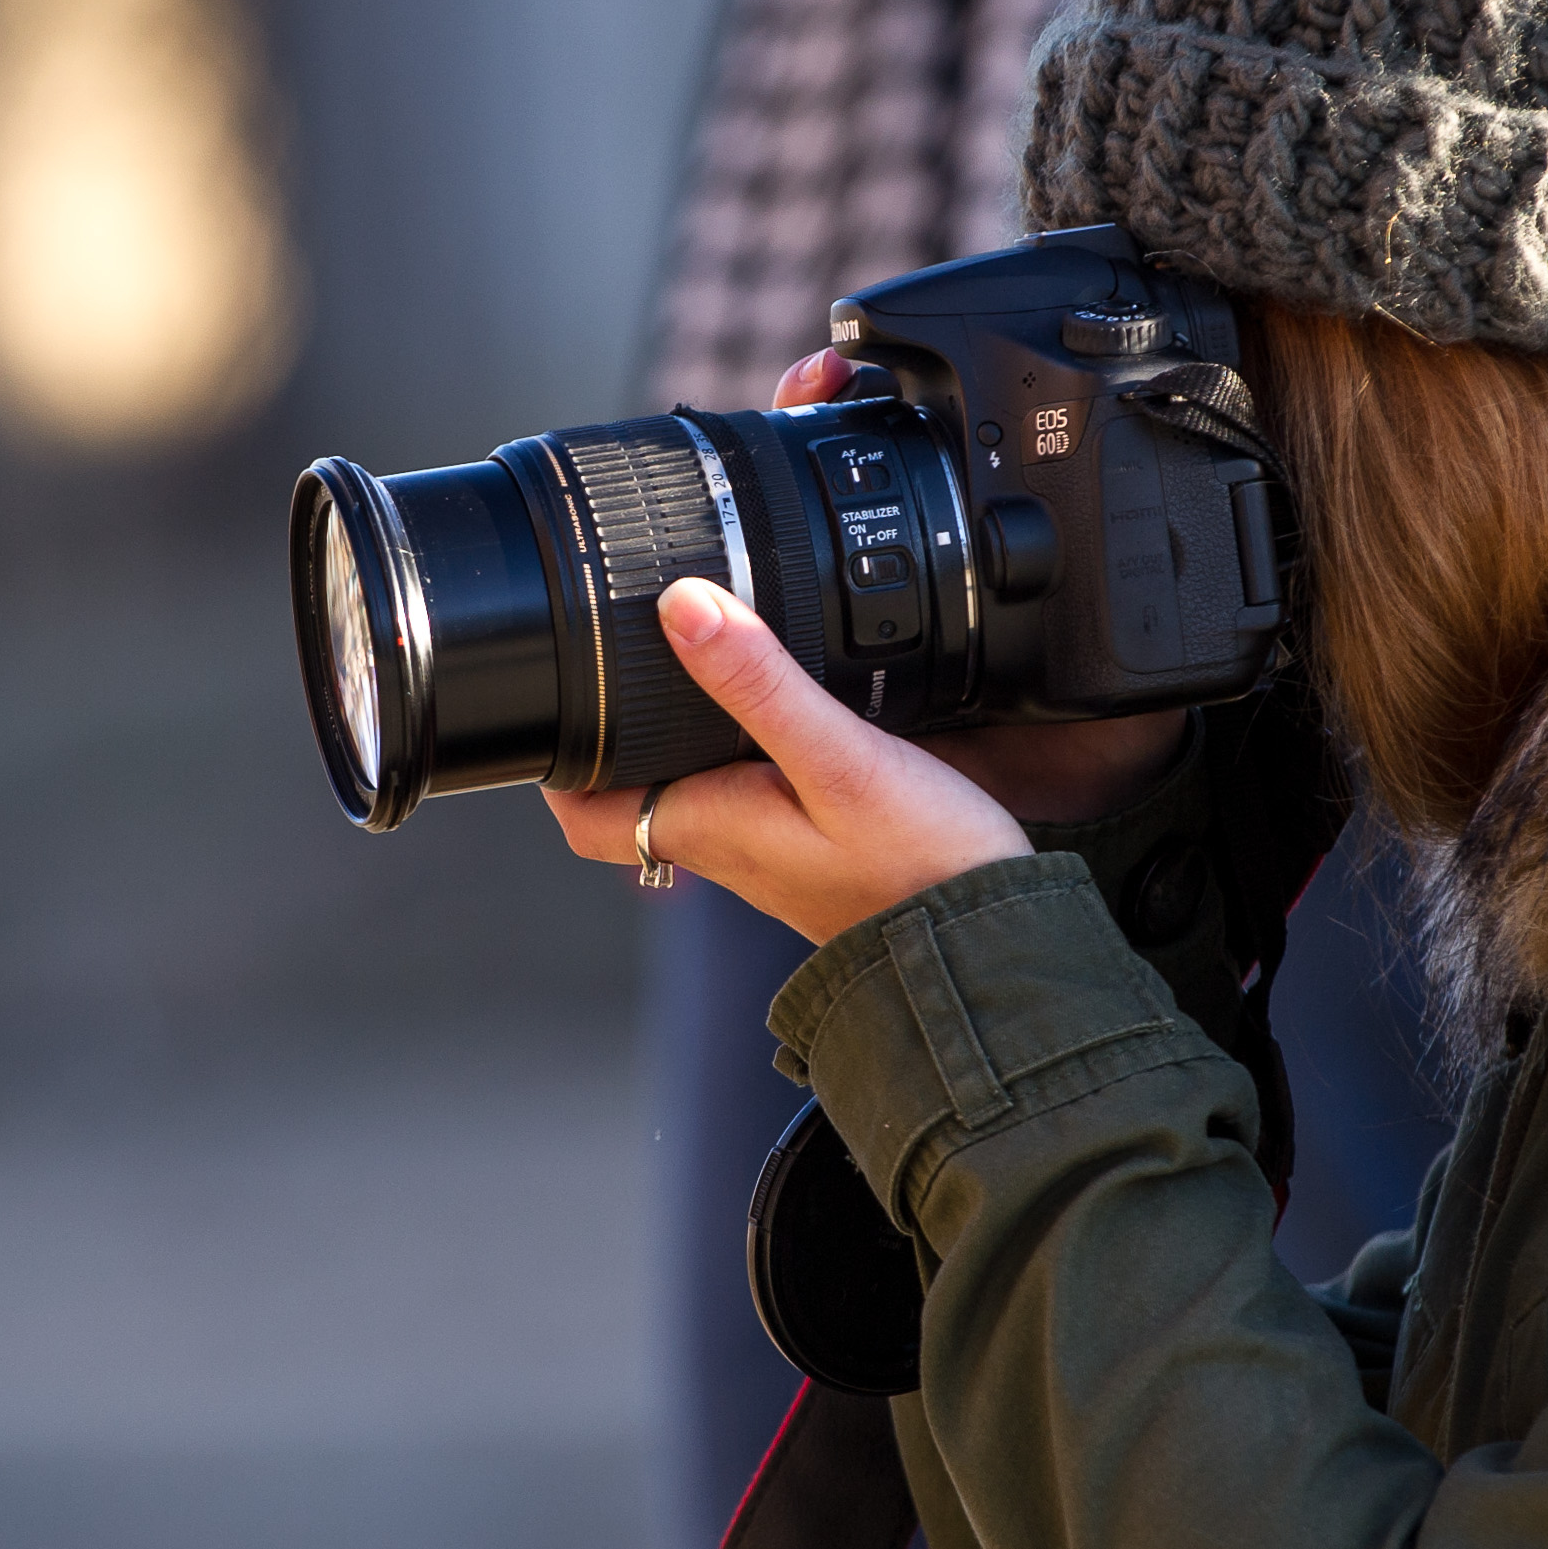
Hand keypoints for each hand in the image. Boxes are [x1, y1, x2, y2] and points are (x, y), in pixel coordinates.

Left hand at [538, 351, 1188, 943]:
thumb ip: (759, 683)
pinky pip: (755, 794)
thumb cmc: (920, 869)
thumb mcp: (837, 757)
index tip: (554, 694)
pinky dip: (746, 750)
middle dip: (616, 732)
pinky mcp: (819, 849)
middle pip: (633, 794)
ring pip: (694, 790)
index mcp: (708, 827)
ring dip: (680, 736)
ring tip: (690, 665)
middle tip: (618, 658)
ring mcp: (772, 854)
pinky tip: (783, 713)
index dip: (555, 760)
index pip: (583, 816)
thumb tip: (683, 605)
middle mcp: (728, 847)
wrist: (993, 943)